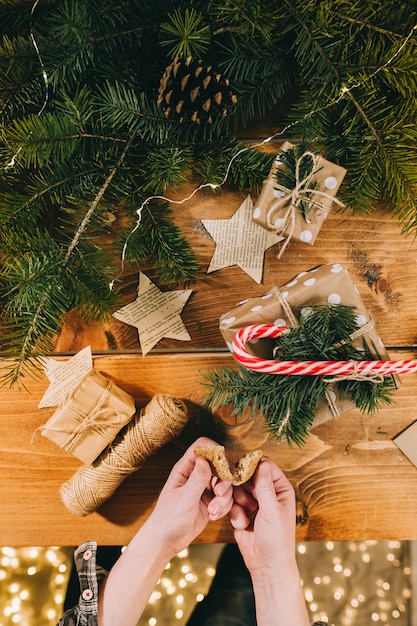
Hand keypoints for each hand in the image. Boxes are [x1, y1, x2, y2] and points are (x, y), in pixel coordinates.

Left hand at [148, 437, 232, 556]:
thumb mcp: (184, 499)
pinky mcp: (210, 500)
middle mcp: (195, 475)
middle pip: (218, 464)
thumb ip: (196, 479)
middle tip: (219, 494)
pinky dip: (224, 506)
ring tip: (213, 511)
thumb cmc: (168, 519)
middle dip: (223, 480)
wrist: (166, 541)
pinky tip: (214, 516)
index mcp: (184, 468)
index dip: (215, 451)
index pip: (201, 447)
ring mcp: (203, 487)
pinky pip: (225, 497)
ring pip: (224, 482)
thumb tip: (204, 458)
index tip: (222, 466)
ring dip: (224, 497)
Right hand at [229, 457, 296, 576]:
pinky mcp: (241, 511)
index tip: (240, 470)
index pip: (265, 466)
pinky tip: (243, 526)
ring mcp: (253, 501)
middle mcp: (267, 492)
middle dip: (241, 486)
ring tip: (245, 517)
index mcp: (280, 488)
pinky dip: (234, 514)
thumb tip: (261, 461)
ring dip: (237, 502)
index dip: (252, 466)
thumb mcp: (272, 510)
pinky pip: (231, 503)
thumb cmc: (277, 539)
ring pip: (237, 489)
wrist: (266, 565)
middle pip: (247, 475)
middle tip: (240, 497)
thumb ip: (264, 485)